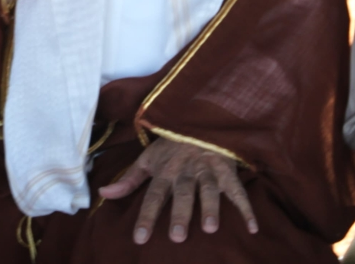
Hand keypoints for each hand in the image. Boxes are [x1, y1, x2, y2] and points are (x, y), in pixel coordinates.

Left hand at [96, 138, 257, 243]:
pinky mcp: (228, 169)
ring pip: (209, 188)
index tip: (140, 238)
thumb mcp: (148, 157)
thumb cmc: (171, 144)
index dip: (146, 216)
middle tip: (177, 236)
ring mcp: (209, 169)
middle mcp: (187, 170)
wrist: (200, 117)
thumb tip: (103, 193)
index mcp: (165, 169)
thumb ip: (128, 179)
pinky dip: (246, 208)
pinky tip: (251, 227)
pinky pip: (239, 189)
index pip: (153, 195)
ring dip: (210, 207)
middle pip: (183, 193)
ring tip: (210, 228)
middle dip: (180, 213)